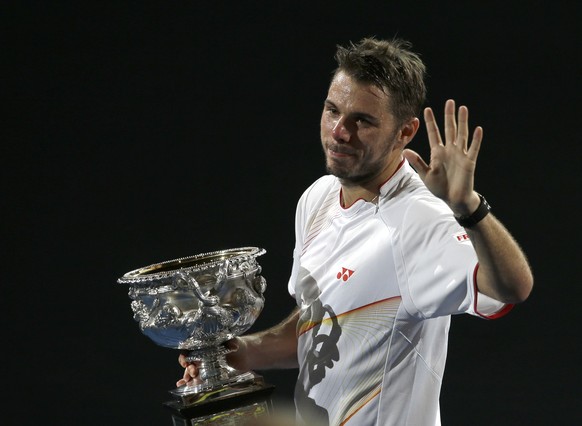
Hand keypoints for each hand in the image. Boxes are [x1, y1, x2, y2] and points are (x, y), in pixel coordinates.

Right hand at [176, 338, 248, 386]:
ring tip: (187, 381)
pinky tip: (184, 385)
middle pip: (190, 362)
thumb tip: (233, 346)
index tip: (185, 361)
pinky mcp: (209, 375)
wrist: (246, 355)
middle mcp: (202, 355)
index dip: (185, 356)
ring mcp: (205, 365)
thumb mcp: (234, 342)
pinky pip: (197, 378)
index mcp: (205, 346)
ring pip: (192, 371)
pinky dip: (190, 382)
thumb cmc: (238, 345)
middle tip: (193, 372)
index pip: (190, 349)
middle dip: (188, 368)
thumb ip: (231, 343)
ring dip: (187, 376)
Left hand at [403, 99, 481, 214]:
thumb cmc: (439, 187)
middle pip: (449, 129)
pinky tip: (477, 129)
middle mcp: (449, 150)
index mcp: (437, 153)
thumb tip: (406, 151)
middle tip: (450, 102)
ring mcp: (460, 155)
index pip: (434, 134)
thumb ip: (417, 162)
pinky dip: (476, 139)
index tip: (427, 110)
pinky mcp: (469, 162)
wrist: (453, 199)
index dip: (431, 122)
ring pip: (462, 135)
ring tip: (463, 108)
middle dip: (449, 116)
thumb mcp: (426, 175)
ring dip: (462, 122)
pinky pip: (473, 149)